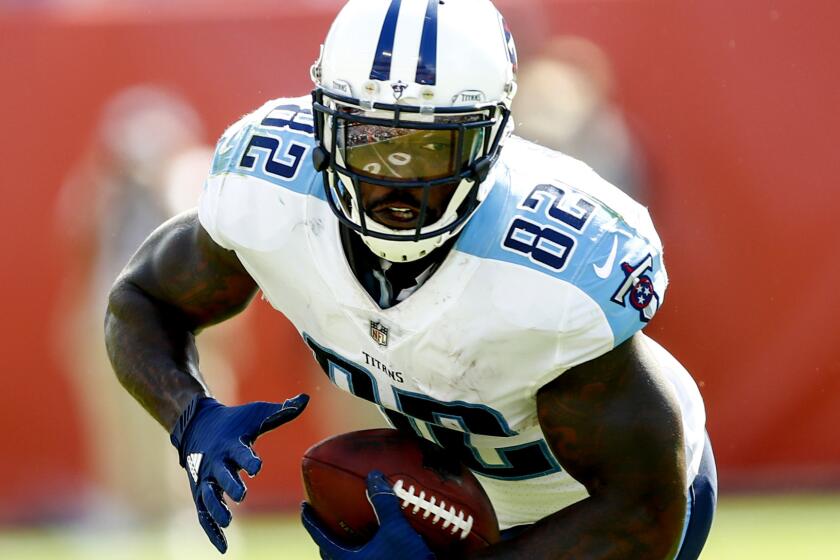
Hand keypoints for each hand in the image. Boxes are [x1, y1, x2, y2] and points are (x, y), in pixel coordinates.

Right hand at [170, 393, 308, 552]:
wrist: (198, 423)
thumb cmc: (236, 421)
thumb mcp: (257, 413)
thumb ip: (282, 412)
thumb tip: (305, 398)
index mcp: (231, 444)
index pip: (240, 452)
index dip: (249, 459)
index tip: (257, 466)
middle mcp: (216, 461)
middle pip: (222, 474)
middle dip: (230, 484)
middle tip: (241, 494)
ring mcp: (205, 478)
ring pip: (208, 496)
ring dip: (216, 508)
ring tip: (227, 521)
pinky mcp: (200, 491)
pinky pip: (203, 513)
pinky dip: (210, 530)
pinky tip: (222, 547)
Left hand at [301, 470, 434, 559]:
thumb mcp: (396, 530)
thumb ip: (384, 503)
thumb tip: (374, 476)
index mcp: (346, 559)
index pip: (321, 536)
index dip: (311, 520)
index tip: (304, 506)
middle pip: (330, 553)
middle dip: (327, 537)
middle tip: (326, 520)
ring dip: (347, 546)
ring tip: (351, 532)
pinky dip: (366, 552)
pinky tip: (379, 545)